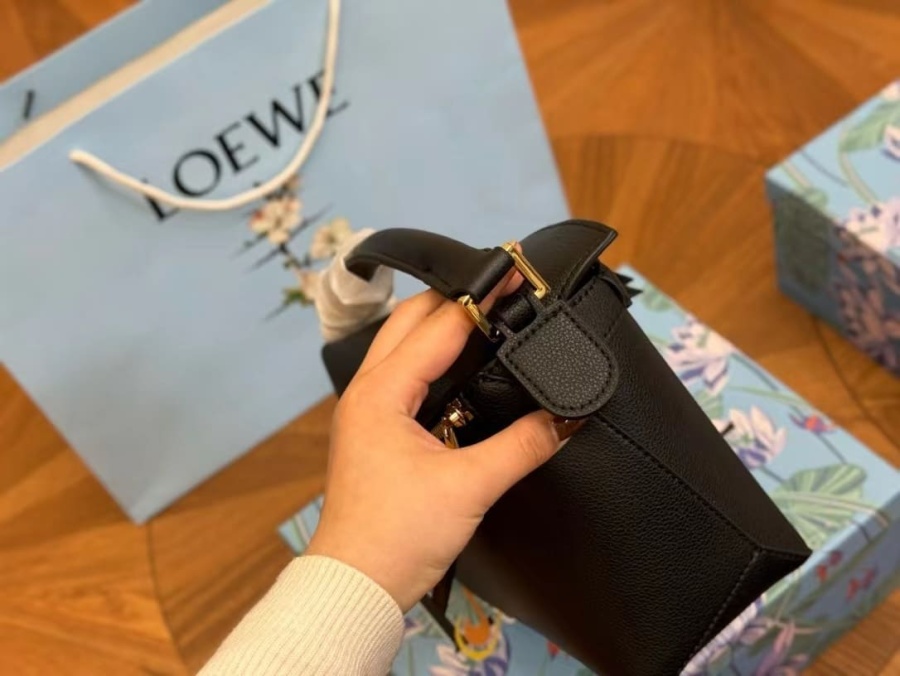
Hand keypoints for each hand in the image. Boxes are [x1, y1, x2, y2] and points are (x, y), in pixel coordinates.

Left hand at [307, 273, 578, 609]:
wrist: (356, 586)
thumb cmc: (395, 538)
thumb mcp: (469, 487)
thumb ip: (522, 446)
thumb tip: (564, 419)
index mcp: (382, 393)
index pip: (438, 326)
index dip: (481, 300)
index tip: (516, 278)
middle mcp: (367, 393)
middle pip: (410, 321)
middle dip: (455, 300)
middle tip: (502, 291)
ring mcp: (367, 411)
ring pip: (402, 346)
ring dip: (441, 327)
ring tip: (487, 318)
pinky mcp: (375, 431)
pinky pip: (404, 376)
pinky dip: (433, 360)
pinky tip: (462, 368)